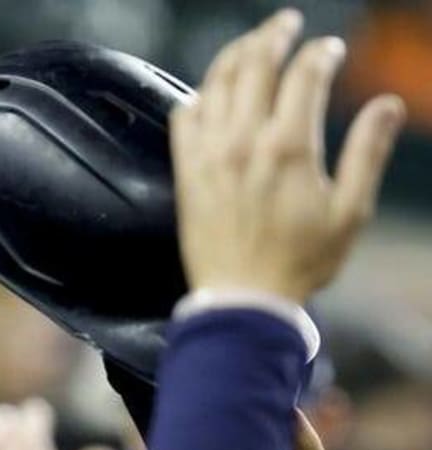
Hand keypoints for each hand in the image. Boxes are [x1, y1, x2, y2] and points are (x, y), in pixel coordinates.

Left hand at [171, 9, 403, 300]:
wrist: (242, 300)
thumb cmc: (301, 260)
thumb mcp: (350, 211)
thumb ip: (367, 152)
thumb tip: (387, 104)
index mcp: (289, 147)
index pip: (304, 74)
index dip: (321, 53)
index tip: (330, 50)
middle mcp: (243, 142)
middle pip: (255, 65)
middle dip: (274, 35)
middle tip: (286, 23)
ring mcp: (209, 155)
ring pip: (216, 83)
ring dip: (236, 54)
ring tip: (253, 43)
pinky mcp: (186, 172)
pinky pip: (184, 117)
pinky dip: (200, 94)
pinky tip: (214, 91)